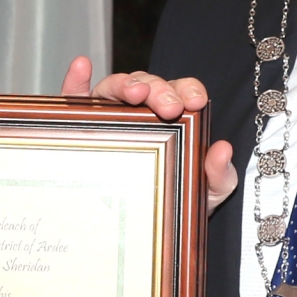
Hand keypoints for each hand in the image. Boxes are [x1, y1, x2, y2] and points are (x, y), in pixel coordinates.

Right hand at [61, 58, 237, 214]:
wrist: (146, 229)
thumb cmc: (177, 202)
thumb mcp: (208, 192)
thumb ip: (221, 175)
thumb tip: (222, 150)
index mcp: (173, 118)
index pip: (179, 91)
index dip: (187, 89)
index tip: (194, 102)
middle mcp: (140, 112)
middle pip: (147, 85)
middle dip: (159, 89)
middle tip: (169, 107)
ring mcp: (109, 117)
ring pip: (113, 88)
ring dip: (124, 83)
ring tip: (134, 92)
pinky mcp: (80, 127)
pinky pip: (73, 102)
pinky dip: (75, 80)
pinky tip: (81, 67)